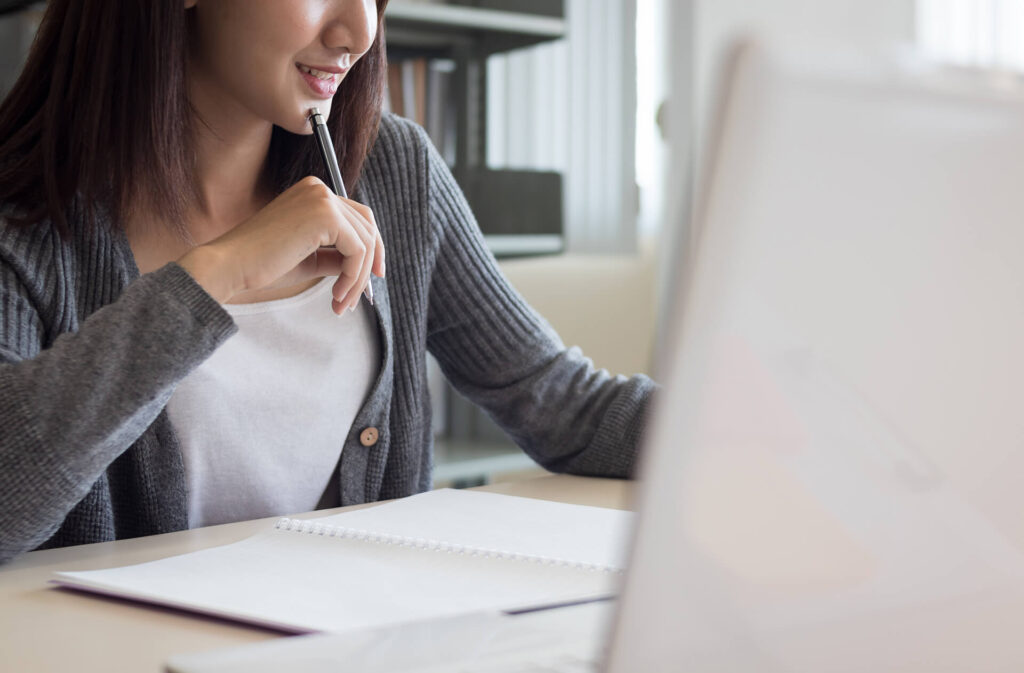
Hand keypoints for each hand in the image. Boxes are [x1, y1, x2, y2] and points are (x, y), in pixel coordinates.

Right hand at [179, 177, 384, 314]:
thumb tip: (366, 265)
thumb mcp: (310, 258)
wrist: (231, 266)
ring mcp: (322, 199)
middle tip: (356, 299)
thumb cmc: (262, 265)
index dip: (371, 249)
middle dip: (367, 266)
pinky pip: (358, 250)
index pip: (358, 217)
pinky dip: (353, 277)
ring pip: (365, 242)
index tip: (371, 278)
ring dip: (357, 279)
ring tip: (340, 304)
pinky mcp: (325, 215)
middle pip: (368, 227)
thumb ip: (337, 256)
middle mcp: (319, 189)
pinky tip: (336, 295)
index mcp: (313, 194)